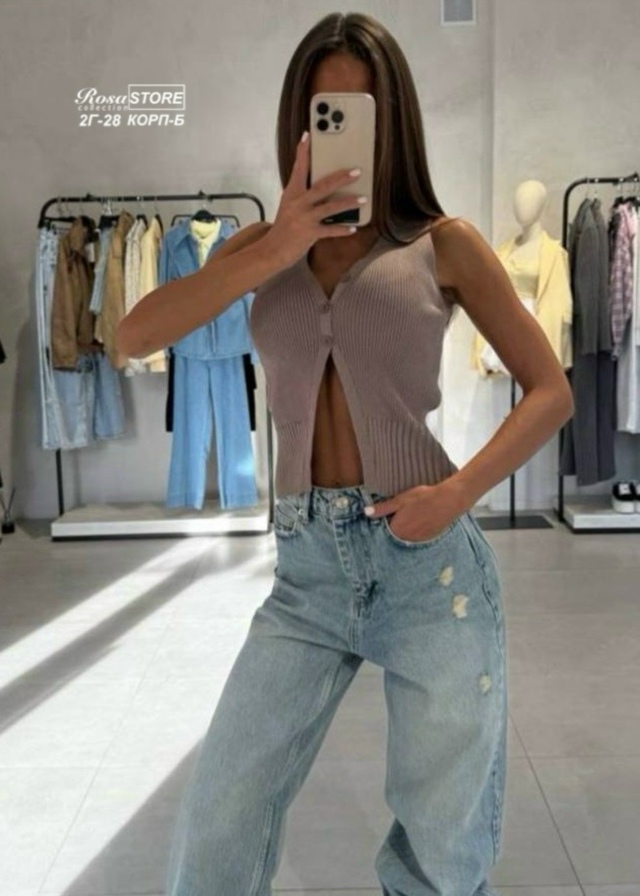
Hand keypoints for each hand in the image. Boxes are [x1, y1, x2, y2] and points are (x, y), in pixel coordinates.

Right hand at [263, 131, 364, 268]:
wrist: (272, 250)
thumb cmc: (284, 227)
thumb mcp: (289, 205)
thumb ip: (303, 194)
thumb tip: (324, 186)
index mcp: (292, 193)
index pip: (298, 168)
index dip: (303, 152)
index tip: (308, 136)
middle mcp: (298, 203)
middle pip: (322, 186)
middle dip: (341, 178)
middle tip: (357, 171)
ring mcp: (304, 218)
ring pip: (330, 207)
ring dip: (349, 203)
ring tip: (364, 199)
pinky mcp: (309, 234)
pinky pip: (330, 230)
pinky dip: (343, 230)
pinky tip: (354, 228)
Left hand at [364, 483, 464, 542]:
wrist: (449, 501)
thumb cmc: (424, 497)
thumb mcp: (401, 500)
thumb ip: (383, 508)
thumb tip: (366, 512)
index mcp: (396, 529)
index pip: (382, 531)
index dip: (381, 524)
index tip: (381, 519)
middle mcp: (406, 539)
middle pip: (393, 537)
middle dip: (391, 529)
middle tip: (398, 516)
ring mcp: (417, 541)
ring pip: (404, 538)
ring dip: (403, 531)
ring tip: (409, 518)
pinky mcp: (427, 540)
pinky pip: (415, 539)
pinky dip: (413, 533)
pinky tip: (417, 522)